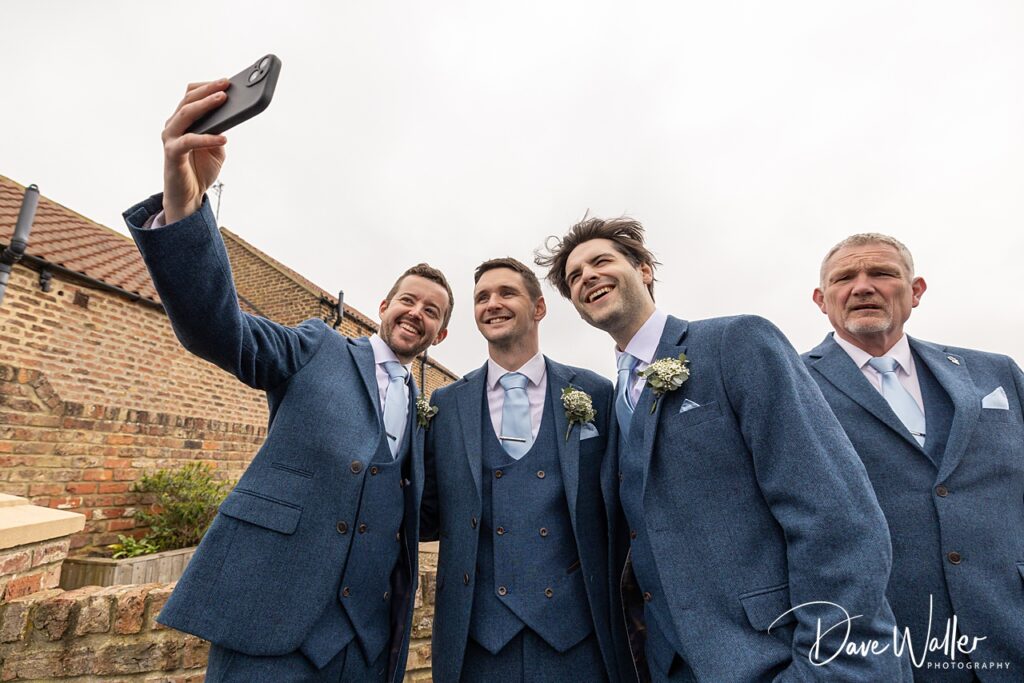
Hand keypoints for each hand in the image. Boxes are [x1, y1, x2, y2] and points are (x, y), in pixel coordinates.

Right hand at [161, 80, 229, 222]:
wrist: (189, 196)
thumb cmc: (201, 169)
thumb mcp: (217, 147)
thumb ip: (220, 130)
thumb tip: (232, 114)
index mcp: (183, 121)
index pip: (190, 95)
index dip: (206, 86)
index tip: (226, 81)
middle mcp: (174, 126)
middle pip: (188, 100)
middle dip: (208, 90)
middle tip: (226, 84)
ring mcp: (171, 138)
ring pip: (185, 114)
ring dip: (205, 105)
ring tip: (223, 99)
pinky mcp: (173, 153)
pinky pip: (190, 141)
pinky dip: (207, 138)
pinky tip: (223, 138)